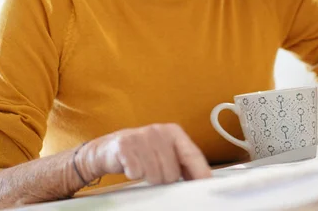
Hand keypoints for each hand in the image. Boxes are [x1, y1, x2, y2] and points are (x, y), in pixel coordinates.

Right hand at [77, 123, 211, 185]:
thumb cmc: (143, 152)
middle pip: (172, 172)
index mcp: (174, 132)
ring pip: (155, 176)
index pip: (192, 155)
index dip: (200, 173)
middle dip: (165, 178)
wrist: (110, 148)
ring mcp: (141, 136)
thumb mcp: (167, 152)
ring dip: (149, 178)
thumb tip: (205, 180)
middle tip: (154, 169)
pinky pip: (137, 173)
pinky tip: (131, 166)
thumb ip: (185, 163)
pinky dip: (134, 174)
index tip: (207, 186)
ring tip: (143, 167)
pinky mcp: (125, 145)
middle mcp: (159, 131)